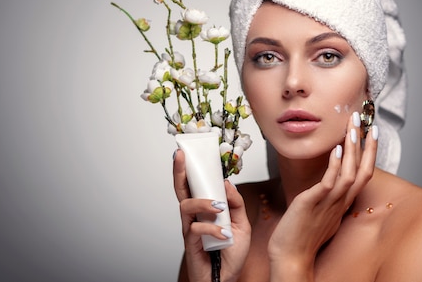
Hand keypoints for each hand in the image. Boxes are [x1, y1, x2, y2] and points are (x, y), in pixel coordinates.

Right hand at [173, 149, 250, 281]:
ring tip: (219, 209)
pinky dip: (212, 229)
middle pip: (181, 190)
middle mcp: (194, 217)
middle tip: (181, 157)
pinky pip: (195, 229)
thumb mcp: (242, 225)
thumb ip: (236, 204)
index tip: (185, 153)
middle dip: (179, 172)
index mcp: (204, 210)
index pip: (194, 186)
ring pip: (186, 206)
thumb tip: (227, 184)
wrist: (227, 280)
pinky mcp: (190, 244)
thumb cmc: (231, 254)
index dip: (187, 170)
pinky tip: (223, 235)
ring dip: (203, 203)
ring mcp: (190, 230)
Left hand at [267, 112, 378, 279]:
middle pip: (363, 170)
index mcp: (342, 203)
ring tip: (352, 127)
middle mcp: (340, 202)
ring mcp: (328, 203)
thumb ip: (327, 196)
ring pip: (350, 173)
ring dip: (353, 148)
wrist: (290, 258)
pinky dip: (335, 166)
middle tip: (363, 120)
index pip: (363, 173)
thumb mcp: (320, 212)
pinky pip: (329, 183)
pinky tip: (336, 150)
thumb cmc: (301, 236)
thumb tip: (328, 182)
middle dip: (365, 144)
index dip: (369, 152)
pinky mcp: (313, 204)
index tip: (371, 132)